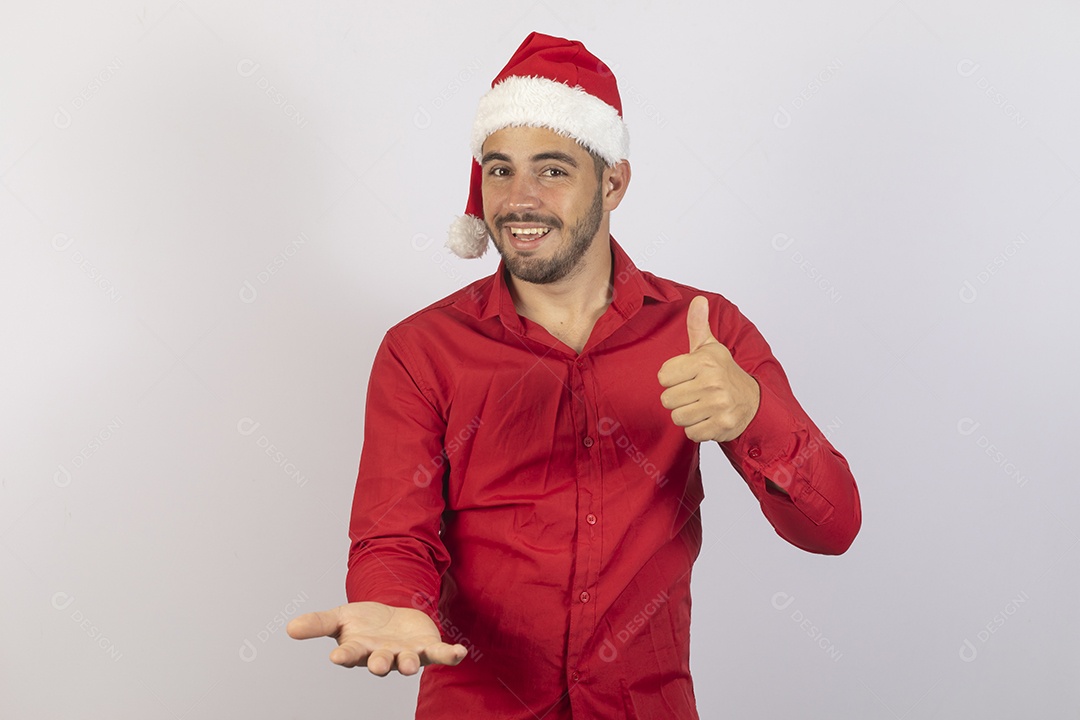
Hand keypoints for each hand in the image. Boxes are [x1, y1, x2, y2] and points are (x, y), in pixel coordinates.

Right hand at [287, 601, 466, 675]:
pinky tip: (460, 653)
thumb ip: (317, 623)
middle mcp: (384, 656)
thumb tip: (289, 627)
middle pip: (380, 663)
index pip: (350, 655)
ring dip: (410, 664)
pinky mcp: (427, 648)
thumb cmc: (364, 623)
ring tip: (410, 663)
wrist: (392, 616)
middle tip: (377, 665)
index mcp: (361, 650)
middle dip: (379, 664)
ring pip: (408, 662)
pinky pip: (441, 654)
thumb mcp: (340, 618)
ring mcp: (407, 654)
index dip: (345, 655)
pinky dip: (451, 656)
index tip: (337, 656)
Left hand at [657, 295, 760, 442]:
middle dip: (678, 399)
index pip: (663, 376)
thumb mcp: (710, 348)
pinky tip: (708, 418)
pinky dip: (697, 429)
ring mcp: (718, 405)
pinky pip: (691, 433)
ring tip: (700, 406)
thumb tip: (698, 300)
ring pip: (677, 417)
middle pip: (667, 399)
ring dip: (686, 415)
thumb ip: (698, 326)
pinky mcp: (722, 426)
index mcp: (705, 361)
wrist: (753, 401)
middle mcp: (713, 382)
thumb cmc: (724, 373)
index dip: (672, 378)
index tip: (686, 377)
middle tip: (694, 393)